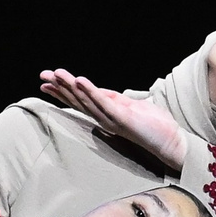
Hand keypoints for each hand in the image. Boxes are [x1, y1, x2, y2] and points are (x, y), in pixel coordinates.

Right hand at [39, 70, 187, 170]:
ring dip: (70, 86)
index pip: (80, 100)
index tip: (47, 80)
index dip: (64, 90)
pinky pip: (103, 102)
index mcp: (106, 114)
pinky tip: (80, 80)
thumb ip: (118, 100)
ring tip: (56, 74)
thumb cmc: (155, 126)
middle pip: (77, 100)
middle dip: (60, 87)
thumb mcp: (132, 107)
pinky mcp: (122, 118)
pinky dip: (91, 91)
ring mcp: (112, 119)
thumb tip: (107, 93)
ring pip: (86, 100)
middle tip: (42, 75)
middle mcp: (105, 118)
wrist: (173, 142)